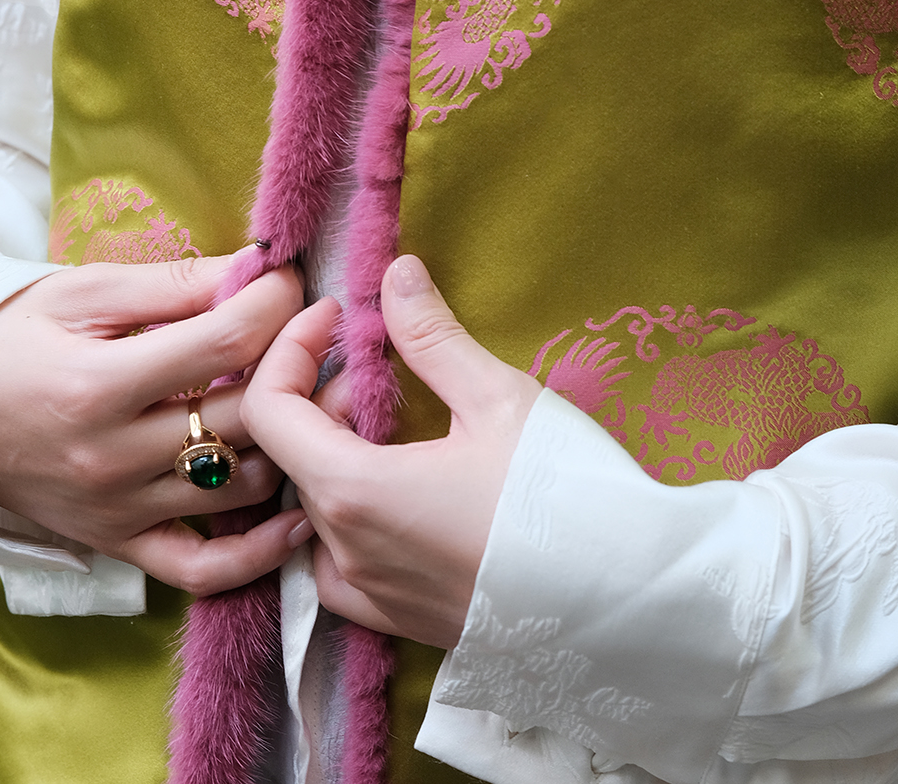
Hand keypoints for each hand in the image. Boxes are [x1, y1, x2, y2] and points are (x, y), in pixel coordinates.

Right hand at [0, 252, 313, 594]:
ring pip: (241, 484)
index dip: (275, 302)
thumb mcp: (84, 293)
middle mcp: (113, 456)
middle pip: (245, 413)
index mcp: (100, 383)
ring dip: (293, 443)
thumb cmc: (12, 338)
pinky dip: (259, 551)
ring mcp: (118, 510)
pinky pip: (202, 568)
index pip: (225, 339)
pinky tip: (298, 512)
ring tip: (317, 399)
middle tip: (323, 334)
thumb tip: (256, 267)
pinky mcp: (118, 544)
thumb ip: (174, 283)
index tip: (292, 281)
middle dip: (298, 363)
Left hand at [242, 255, 540, 648]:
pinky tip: (404, 495)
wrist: (630, 600)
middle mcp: (347, 551)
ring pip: (317, 511)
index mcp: (354, 490)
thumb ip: (432, 335)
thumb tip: (394, 273)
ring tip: (402, 426)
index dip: (289, 350)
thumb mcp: (498, 397)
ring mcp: (373, 597)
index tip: (334, 318)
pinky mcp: (405, 624)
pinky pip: (342, 567)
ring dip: (340, 455)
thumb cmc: (564, 494)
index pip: (267, 410)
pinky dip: (353, 518)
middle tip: (391, 365)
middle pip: (294, 456)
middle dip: (328, 395)